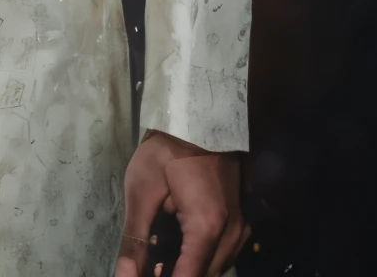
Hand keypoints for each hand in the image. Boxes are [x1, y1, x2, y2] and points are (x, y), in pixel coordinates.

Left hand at [116, 131, 248, 276]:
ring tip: (157, 260)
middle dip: (175, 275)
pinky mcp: (240, 219)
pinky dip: (200, 258)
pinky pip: (222, 253)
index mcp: (208, 227)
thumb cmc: (166, 148)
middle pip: (205, 275)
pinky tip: (176, 250)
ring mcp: (241, 227)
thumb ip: (135, 239)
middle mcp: (232, 234)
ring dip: (189, 269)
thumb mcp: (142, 190)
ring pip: (216, 268)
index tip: (143, 276)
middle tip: (147, 266)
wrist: (197, 115)